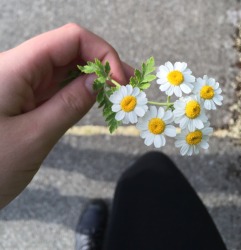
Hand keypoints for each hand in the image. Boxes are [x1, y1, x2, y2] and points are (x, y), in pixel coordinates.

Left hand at [0, 23, 132, 207]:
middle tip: (127, 86)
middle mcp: (19, 69)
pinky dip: (80, 93)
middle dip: (103, 66)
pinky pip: (58, 88)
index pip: (70, 39)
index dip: (101, 53)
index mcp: (15, 68)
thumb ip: (69, 105)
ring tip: (118, 93)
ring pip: (66, 70)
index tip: (120, 80)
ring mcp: (23, 85)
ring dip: (94, 80)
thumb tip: (99, 83)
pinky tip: (96, 100)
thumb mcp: (34, 136)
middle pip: (70, 51)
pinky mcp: (27, 100)